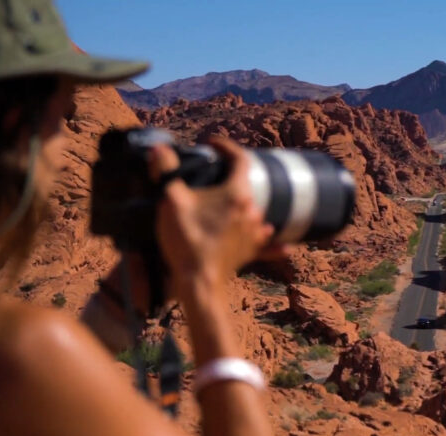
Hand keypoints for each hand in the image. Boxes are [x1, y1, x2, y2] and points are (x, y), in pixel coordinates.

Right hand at [148, 137, 282, 281]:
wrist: (199, 281)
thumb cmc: (186, 238)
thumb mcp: (171, 200)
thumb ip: (166, 171)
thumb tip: (158, 148)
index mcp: (237, 192)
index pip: (240, 159)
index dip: (227, 147)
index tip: (213, 144)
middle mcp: (253, 209)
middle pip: (245, 185)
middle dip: (230, 177)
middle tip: (213, 175)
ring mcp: (255, 231)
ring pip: (253, 211)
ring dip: (242, 205)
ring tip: (227, 203)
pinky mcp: (253, 250)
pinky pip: (265, 242)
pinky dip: (272, 241)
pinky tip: (287, 245)